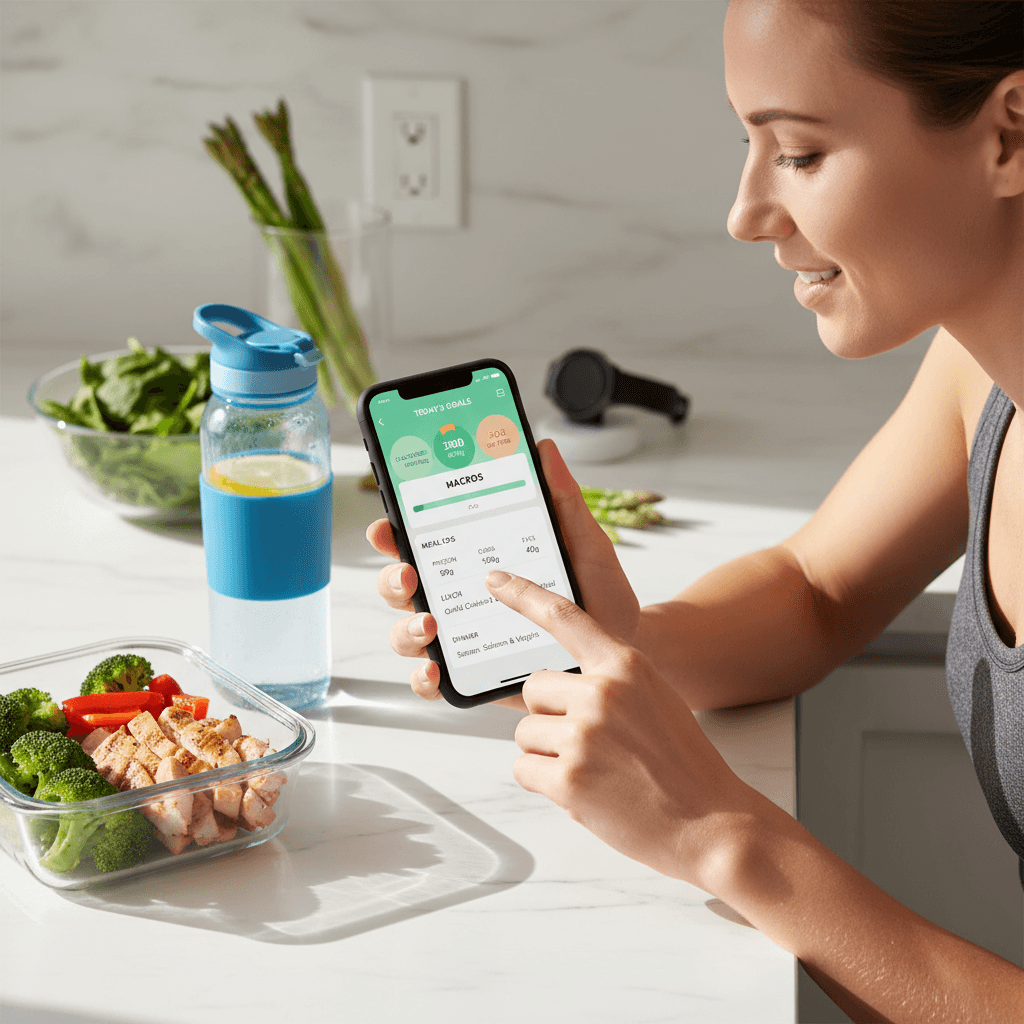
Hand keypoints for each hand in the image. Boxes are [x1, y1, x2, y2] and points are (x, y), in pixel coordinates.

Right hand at [366, 439, 641, 703]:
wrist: (621, 652)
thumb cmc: (600, 597)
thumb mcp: (585, 544)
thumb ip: (563, 501)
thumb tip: (544, 450)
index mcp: (481, 558)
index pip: (427, 538)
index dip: (396, 528)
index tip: (388, 522)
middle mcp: (463, 597)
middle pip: (403, 583)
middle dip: (392, 576)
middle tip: (408, 572)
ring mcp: (464, 638)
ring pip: (408, 631)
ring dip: (406, 626)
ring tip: (429, 623)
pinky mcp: (473, 675)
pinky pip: (433, 680)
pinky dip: (423, 678)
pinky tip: (435, 672)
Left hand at [485, 568, 759, 887]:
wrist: (714, 824)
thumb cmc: (684, 766)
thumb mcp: (655, 699)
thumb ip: (611, 682)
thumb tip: (561, 689)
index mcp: (625, 665)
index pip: (564, 618)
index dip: (523, 595)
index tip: (494, 579)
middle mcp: (601, 692)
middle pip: (533, 689)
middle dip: (549, 716)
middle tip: (588, 743)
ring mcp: (582, 735)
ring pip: (526, 733)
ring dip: (548, 754)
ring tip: (595, 772)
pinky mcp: (568, 778)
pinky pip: (524, 769)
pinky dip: (545, 784)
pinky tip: (586, 793)